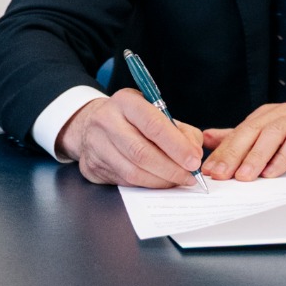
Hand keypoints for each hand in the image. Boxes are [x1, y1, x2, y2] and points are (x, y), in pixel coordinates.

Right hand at [54, 90, 203, 188]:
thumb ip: (180, 129)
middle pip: (142, 152)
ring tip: (178, 180)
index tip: (194, 160)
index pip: (153, 125)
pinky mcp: (93, 166)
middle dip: (171, 168)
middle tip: (190, 176)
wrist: (90, 124)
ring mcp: (96, 145)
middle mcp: (106, 121)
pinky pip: (125, 182)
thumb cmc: (130, 118)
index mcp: (125, 101)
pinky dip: (147, 184)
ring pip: (133, 171)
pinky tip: (159, 181)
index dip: (177, 146)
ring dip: (161, 180)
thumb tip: (195, 153)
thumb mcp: (155, 111)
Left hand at [201, 103, 285, 180]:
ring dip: (255, 157)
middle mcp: (278, 114)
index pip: (238, 133)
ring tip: (242, 176)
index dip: (221, 151)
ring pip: (271, 136)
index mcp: (265, 116)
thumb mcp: (272, 133)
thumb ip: (241, 136)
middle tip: (219, 174)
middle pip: (250, 132)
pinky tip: (272, 173)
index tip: (207, 169)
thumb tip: (208, 138)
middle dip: (232, 154)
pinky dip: (282, 158)